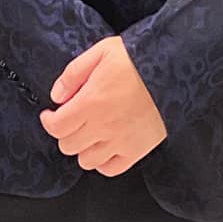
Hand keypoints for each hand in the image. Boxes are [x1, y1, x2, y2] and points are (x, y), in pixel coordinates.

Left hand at [40, 37, 167, 174]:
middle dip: (65, 133)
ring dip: (83, 148)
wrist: (174, 69)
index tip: (51, 114)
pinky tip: (106, 147)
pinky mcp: (137, 150)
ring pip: (86, 161)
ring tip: (90, 134)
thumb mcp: (101, 52)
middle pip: (68, 146)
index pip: (56, 126)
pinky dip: (104, 162)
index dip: (48, 121)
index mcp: (90, 102)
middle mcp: (103, 126)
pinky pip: (111, 169)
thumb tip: (57, 95)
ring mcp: (120, 141)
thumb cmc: (139, 59)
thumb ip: (73, 74)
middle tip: (72, 121)